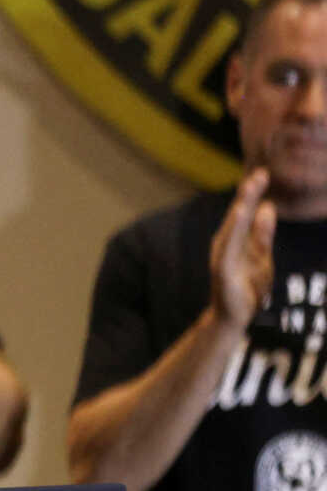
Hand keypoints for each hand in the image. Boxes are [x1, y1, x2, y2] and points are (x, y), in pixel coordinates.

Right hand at [210, 168, 276, 330]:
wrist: (235, 316)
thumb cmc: (248, 286)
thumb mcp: (263, 256)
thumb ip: (263, 234)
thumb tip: (268, 207)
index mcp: (237, 239)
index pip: (247, 212)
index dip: (254, 193)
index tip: (263, 173)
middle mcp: (226, 243)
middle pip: (239, 215)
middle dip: (249, 194)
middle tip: (260, 173)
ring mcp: (222, 255)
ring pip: (233, 227)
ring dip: (242, 207)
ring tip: (250, 188)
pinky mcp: (222, 269)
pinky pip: (229, 246)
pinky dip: (234, 229)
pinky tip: (240, 214)